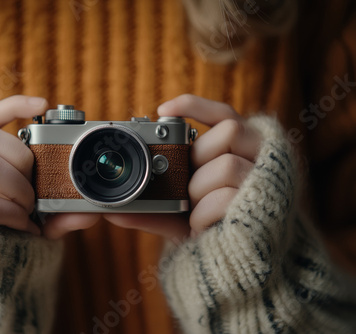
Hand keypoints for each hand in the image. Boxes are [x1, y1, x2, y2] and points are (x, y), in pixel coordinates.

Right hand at [0, 95, 100, 237]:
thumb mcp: (38, 214)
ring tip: (27, 206)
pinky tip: (24, 225)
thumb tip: (91, 213)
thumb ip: (60, 209)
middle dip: (19, 157)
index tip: (42, 105)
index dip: (11, 107)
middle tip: (33, 184)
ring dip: (16, 185)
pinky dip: (13, 214)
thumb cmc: (11, 230)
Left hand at [104, 94, 261, 239]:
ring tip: (197, 210)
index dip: (196, 106)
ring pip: (225, 166)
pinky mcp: (265, 207)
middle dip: (198, 159)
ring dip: (199, 192)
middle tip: (189, 186)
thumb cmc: (211, 227)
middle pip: (229, 132)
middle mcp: (262, 158)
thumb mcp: (180, 213)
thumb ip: (152, 207)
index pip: (224, 114)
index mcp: (241, 150)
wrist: (239, 262)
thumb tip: (112, 213)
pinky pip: (225, 198)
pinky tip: (201, 226)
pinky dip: (203, 214)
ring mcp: (268, 181)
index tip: (162, 110)